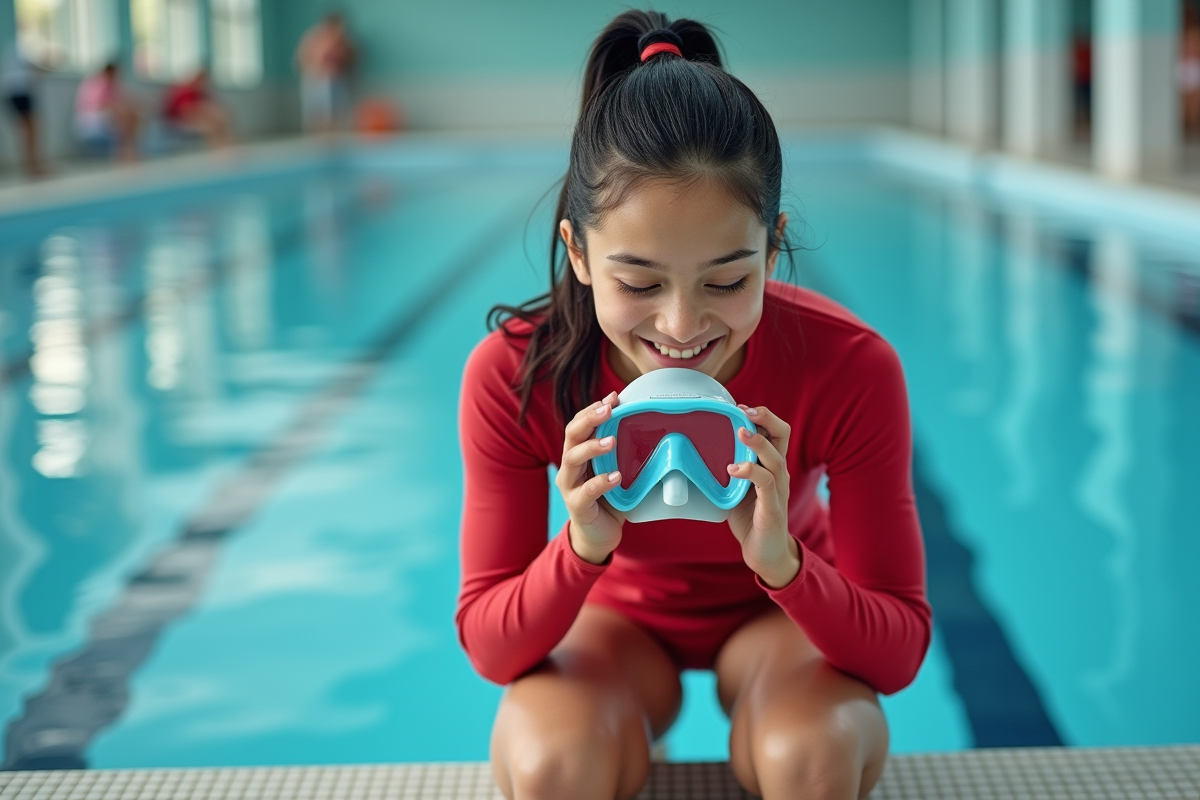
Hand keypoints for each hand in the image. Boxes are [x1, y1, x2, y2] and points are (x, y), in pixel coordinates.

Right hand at [555, 390, 626, 564]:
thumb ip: (624, 451)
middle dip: (589, 418)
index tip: (614, 396)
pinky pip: (586, 492)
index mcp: (579, 452)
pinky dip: (601, 482)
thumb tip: (652, 426)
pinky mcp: (577, 506)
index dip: (593, 408)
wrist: (599, 533)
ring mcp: (570, 486)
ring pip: (573, 459)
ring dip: (592, 447)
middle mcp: (569, 465)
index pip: (579, 423)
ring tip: (611, 441)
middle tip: (608, 409)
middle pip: (572, 434)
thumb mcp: (617, 468)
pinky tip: (616, 477)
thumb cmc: (609, 497)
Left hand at [726, 404, 800, 588]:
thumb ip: (725, 468)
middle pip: (782, 435)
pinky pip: (766, 483)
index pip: (775, 431)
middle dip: (765, 418)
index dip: (761, 415)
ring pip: (775, 457)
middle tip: (744, 410)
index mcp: (771, 465)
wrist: (765, 553)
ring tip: (740, 432)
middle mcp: (779, 473)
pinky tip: (734, 468)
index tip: (739, 407)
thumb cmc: (749, 518)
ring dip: (757, 442)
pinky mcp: (773, 508)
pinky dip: (750, 471)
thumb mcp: (735, 487)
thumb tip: (695, 451)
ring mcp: (779, 490)